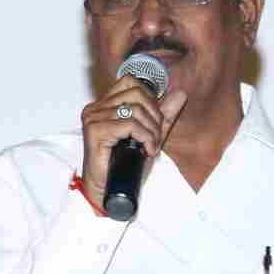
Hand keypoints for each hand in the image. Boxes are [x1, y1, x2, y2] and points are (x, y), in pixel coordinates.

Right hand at [78, 76, 188, 206]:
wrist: (109, 191)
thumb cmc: (124, 167)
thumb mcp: (150, 135)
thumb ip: (164, 114)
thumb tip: (180, 93)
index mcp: (104, 105)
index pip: (131, 81)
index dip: (150, 99)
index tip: (154, 121)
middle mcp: (96, 108)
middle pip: (136, 93)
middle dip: (154, 115)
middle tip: (155, 137)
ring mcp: (93, 118)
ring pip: (135, 110)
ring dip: (151, 130)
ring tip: (151, 145)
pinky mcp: (95, 131)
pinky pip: (130, 124)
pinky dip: (145, 137)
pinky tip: (146, 150)